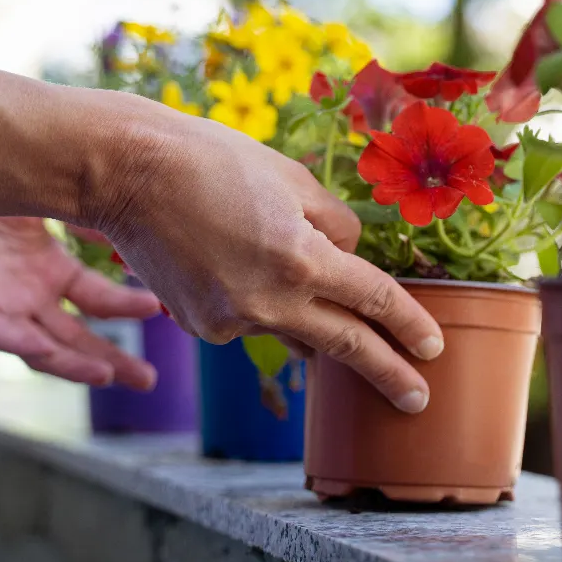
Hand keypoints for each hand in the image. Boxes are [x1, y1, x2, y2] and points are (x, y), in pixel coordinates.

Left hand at [0, 214, 158, 389]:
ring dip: (73, 365)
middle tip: (148, 381)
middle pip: (76, 338)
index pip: (97, 302)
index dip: (127, 309)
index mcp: (50, 269)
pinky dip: (23, 344)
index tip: (160, 308)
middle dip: (112, 361)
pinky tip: (45, 349)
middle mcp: (27, 292)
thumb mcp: (53, 192)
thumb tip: (138, 223)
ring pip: (40, 345)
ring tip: (107, 376)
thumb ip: (90, 213)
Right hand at [92, 107, 444, 412]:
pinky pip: (253, 323)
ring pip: (296, 331)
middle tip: (417, 399)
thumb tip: (350, 258)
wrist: (127, 174)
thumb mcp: (293, 180)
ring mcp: (231, 321)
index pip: (374, 299)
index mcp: (302, 259)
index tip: (433, 349)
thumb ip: (336, 226)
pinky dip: (265, 307)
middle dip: (388, 374)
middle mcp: (270, 301)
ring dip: (320, 330)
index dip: (410, 324)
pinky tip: (246, 273)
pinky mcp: (201, 328)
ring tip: (341, 330)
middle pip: (347, 345)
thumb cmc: (214, 161)